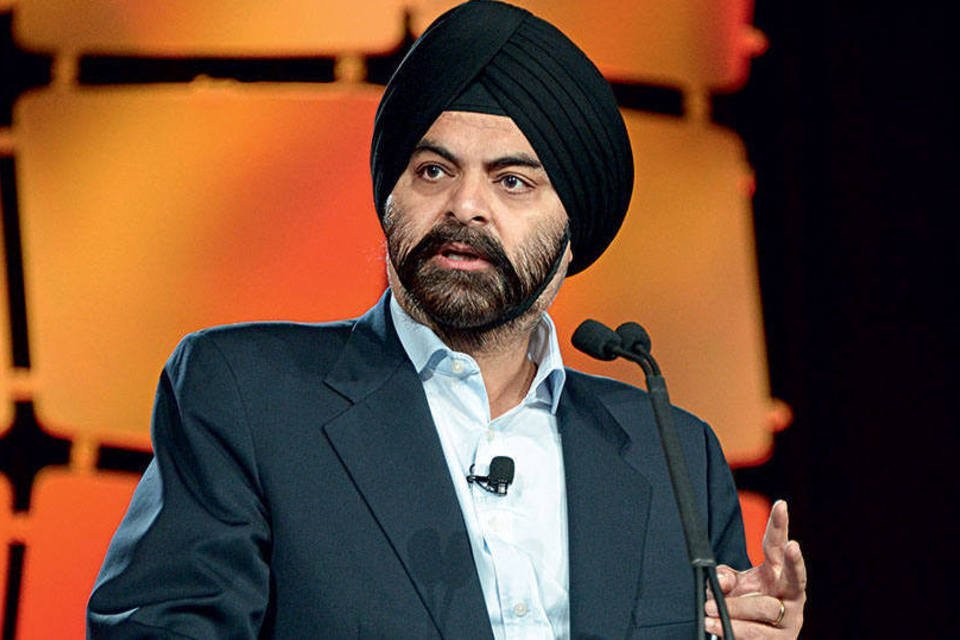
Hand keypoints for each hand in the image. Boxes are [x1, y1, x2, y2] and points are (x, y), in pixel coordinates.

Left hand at [705, 500, 806, 637]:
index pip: (776, 546)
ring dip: (734, 608)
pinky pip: (755, 633)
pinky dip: (732, 629)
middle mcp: (791, 595)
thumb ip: (722, 577)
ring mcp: (790, 619)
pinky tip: (714, 625)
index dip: (779, 525)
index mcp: (777, 574)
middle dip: (794, 561)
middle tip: (792, 546)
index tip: (780, 504)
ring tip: (708, 608)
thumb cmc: (743, 607)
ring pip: (764, 607)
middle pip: (796, 577)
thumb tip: (719, 579)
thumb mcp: (731, 588)